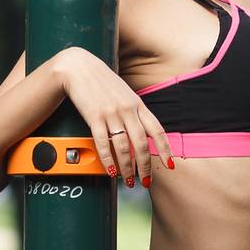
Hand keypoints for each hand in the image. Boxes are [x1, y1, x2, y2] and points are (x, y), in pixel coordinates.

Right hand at [53, 46, 171, 187]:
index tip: (170, 164)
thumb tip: (143, 132)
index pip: (157, 130)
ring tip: (128, 180)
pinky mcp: (93, 117)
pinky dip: (107, 160)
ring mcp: (111, 113)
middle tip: (145, 182)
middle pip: (141, 144)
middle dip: (145, 166)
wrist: (79, 67)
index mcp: (138, 104)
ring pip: (123, 147)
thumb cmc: (103, 82)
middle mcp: (128, 110)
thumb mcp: (125, 93)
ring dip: (127, 168)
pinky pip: (102, 143)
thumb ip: (135, 111)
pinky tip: (110, 170)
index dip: (165, 149)